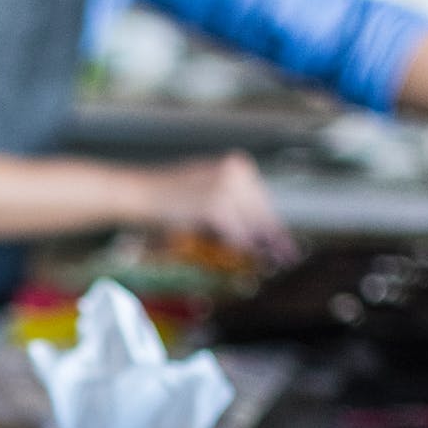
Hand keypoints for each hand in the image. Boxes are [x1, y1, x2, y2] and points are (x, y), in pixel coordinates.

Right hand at [130, 152, 297, 264]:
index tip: (288, 242)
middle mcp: (236, 172)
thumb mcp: (205, 192)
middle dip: (274, 238)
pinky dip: (242, 248)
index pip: (263, 201)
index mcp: (237, 165)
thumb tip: (255, 233)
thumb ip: (232, 206)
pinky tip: (249, 259)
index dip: (275, 225)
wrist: (137, 193)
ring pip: (253, 225)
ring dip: (262, 246)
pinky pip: (236, 233)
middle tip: (289, 257)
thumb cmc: (165, 197)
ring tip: (275, 262)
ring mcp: (227, 188)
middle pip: (263, 213)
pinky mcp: (216, 206)